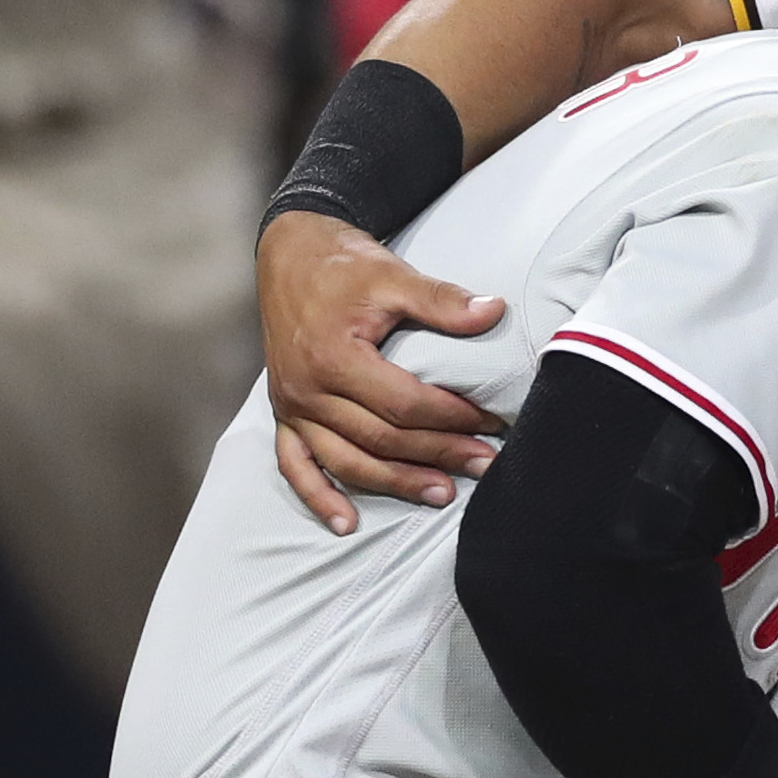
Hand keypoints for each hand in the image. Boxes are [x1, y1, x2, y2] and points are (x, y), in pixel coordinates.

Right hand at [260, 210, 505, 531]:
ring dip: (395, 484)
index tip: (490, 422)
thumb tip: (493, 311)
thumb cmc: (342, 264)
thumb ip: (441, 299)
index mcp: (334, 356)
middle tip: (484, 465)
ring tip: (442, 495)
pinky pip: (295, 466)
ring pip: (346, 461)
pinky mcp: (284, 414)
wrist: (289, 254)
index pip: (402, 403)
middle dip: (436, 455)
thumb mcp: (392, 273)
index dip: (450, 416)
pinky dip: (319, 497)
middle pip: (380, 439)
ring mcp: (292, 407)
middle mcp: (308, 390)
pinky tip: (347, 523)